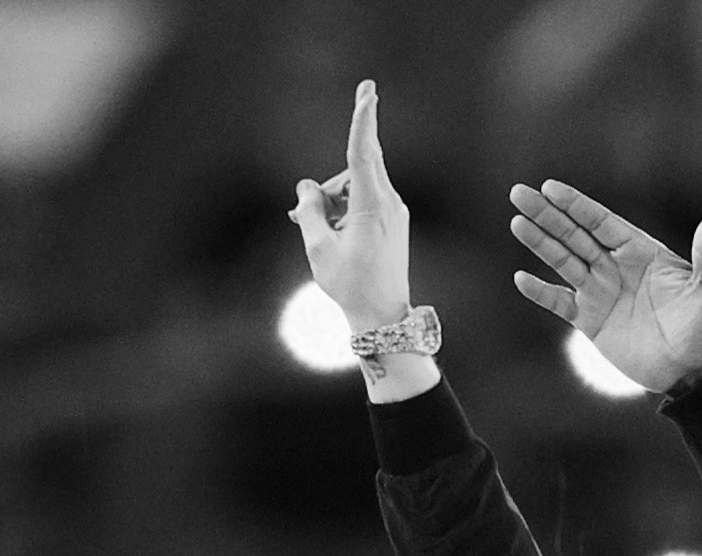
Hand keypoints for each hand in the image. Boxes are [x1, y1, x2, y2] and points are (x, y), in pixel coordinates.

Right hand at [288, 80, 412, 332]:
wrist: (383, 316)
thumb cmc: (350, 284)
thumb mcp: (318, 245)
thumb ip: (310, 208)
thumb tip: (308, 187)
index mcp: (372, 207)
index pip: (364, 153)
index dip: (362, 119)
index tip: (368, 92)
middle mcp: (389, 204)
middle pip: (355, 166)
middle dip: (329, 181)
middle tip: (309, 212)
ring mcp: (394, 212)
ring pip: (355, 184)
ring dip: (330, 199)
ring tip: (311, 228)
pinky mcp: (392, 221)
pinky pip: (362, 199)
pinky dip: (342, 208)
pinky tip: (325, 229)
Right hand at [508, 179, 701, 391]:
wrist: (695, 373)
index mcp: (641, 253)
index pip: (603, 222)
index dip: (577, 205)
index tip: (551, 188)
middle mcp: (617, 268)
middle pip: (575, 235)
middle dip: (547, 215)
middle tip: (518, 193)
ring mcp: (601, 293)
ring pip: (563, 261)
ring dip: (540, 243)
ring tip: (517, 222)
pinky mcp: (592, 322)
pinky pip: (560, 303)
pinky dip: (541, 292)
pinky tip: (521, 278)